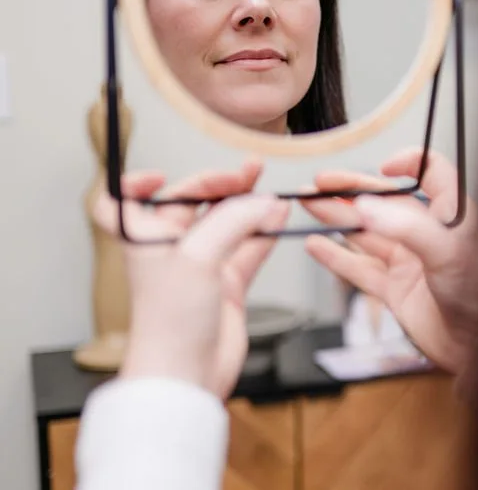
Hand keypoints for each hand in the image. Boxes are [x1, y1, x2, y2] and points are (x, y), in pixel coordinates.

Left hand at [91, 160, 289, 398]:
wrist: (187, 375)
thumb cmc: (170, 323)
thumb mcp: (197, 257)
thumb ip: (233, 222)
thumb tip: (264, 202)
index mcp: (146, 239)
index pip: (125, 204)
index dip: (137, 186)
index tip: (162, 177)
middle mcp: (171, 250)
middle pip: (191, 204)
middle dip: (220, 185)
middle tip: (249, 175)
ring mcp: (201, 267)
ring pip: (227, 225)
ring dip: (248, 207)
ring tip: (272, 192)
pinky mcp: (227, 286)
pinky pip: (248, 249)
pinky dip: (265, 233)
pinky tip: (280, 218)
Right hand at [301, 149, 477, 376]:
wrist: (477, 346)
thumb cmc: (477, 294)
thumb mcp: (447, 250)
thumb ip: (406, 226)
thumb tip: (366, 206)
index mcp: (449, 214)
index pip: (432, 173)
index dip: (410, 162)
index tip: (385, 165)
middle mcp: (427, 234)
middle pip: (384, 202)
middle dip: (351, 190)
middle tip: (318, 183)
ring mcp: (408, 262)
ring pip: (365, 233)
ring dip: (336, 218)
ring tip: (308, 204)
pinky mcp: (394, 290)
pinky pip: (358, 268)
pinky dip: (335, 256)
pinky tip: (315, 245)